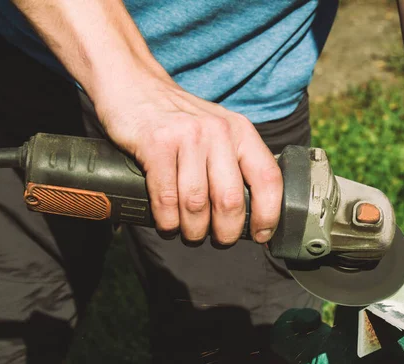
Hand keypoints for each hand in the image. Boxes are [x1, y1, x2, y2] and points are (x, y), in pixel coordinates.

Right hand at [93, 71, 281, 244]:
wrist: (134, 84)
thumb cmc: (178, 119)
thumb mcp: (218, 130)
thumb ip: (234, 161)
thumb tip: (249, 212)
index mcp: (241, 131)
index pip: (268, 178)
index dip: (269, 214)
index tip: (261, 235)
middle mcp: (219, 132)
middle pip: (231, 200)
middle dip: (226, 232)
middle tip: (219, 240)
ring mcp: (187, 137)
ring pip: (197, 203)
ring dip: (194, 230)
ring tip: (190, 235)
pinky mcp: (155, 144)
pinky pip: (167, 197)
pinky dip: (168, 220)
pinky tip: (168, 224)